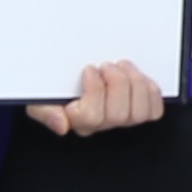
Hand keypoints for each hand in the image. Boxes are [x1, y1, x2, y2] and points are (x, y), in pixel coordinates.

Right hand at [27, 60, 164, 137]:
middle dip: (117, 84)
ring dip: (135, 84)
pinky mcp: (137, 110)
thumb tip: (61, 125)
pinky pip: (153, 112)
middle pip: (117, 116)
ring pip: (138, 114)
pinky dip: (151, 92)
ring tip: (123, 67)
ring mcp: (119, 119)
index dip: (95, 90)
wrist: (65, 77)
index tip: (90, 69)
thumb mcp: (39, 95)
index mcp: (75, 120)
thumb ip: (44, 111)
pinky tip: (139, 78)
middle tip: (108, 66)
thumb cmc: (52, 87)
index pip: (90, 118)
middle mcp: (100, 123)